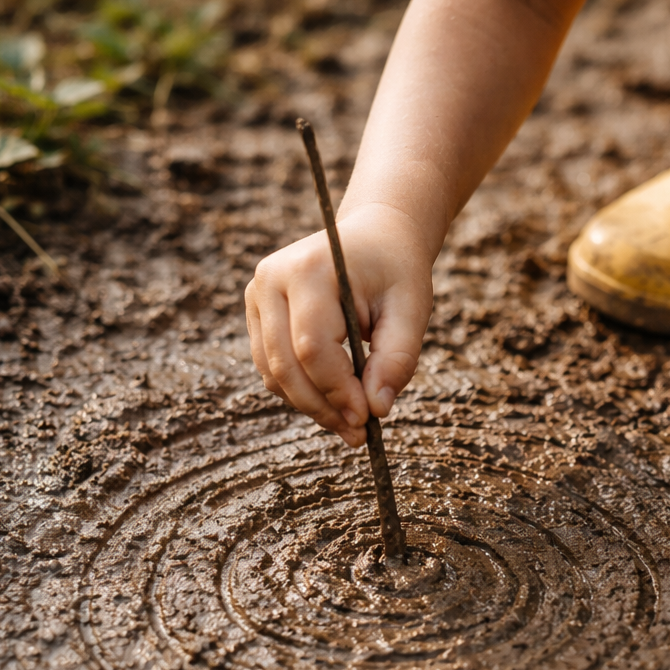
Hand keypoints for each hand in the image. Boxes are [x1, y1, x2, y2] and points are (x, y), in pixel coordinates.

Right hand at [245, 203, 433, 446]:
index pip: (312, 346)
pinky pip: (271, 367)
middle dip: (323, 407)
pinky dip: (300, 391)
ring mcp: (257, 295)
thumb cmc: (396, 271)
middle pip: (285, 364)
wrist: (375, 236)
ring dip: (310, 405)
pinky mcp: (256, 313)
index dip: (338, 390)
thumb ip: (397, 359)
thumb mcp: (412, 309)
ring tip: (351, 423)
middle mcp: (271, 280)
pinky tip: (334, 402)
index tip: (368, 419)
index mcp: (309, 269)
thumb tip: (377, 410)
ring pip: (273, 372)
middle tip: (358, 433)